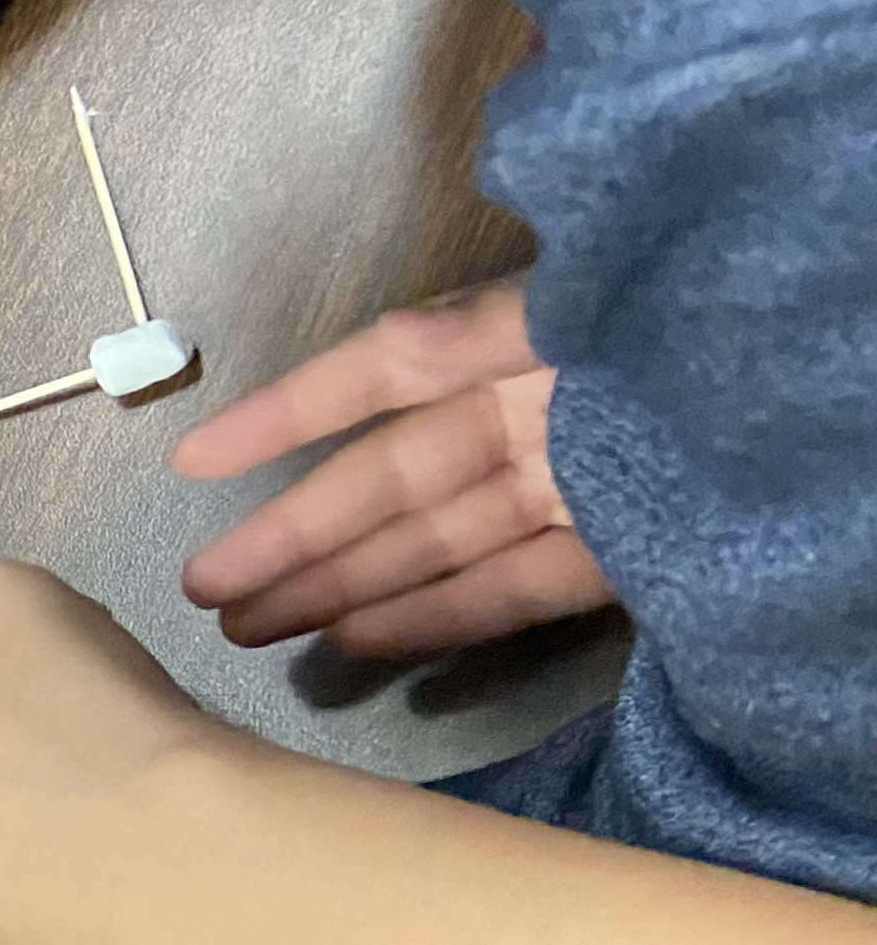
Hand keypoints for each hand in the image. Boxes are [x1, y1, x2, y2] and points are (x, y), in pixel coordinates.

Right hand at [175, 280, 609, 655]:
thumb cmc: (754, 329)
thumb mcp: (622, 303)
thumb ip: (510, 326)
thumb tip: (395, 343)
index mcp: (532, 336)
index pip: (384, 374)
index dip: (287, 416)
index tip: (189, 464)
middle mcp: (540, 411)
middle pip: (396, 476)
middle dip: (295, 534)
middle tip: (202, 589)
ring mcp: (586, 486)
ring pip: (442, 540)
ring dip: (346, 585)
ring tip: (255, 629)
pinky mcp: (636, 555)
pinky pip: (523, 588)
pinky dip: (444, 616)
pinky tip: (359, 641)